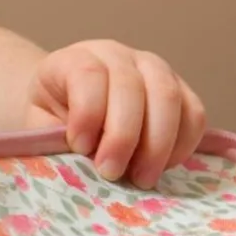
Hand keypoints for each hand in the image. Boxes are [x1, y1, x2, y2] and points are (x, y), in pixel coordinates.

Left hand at [25, 40, 205, 188]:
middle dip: (123, 137)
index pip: (88, 75)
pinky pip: (194, 114)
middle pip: (132, 87)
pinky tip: (162, 167)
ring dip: (158, 145)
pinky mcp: (179, 90)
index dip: (87, 113)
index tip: (79, 147)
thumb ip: (57, 139)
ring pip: (169, 98)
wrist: (67, 108)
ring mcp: (152, 69)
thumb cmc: (53, 121)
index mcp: (74, 59)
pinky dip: (183, 145)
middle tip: (111, 173)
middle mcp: (116, 56)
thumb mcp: (41, 127)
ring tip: (141, 179)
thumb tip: (84, 162)